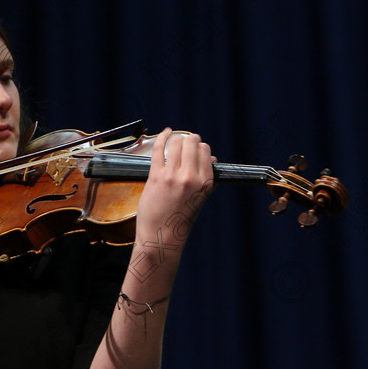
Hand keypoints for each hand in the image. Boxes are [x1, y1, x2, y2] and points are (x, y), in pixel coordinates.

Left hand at [135, 128, 214, 250]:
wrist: (161, 236)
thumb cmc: (180, 218)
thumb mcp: (200, 198)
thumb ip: (205, 177)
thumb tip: (211, 158)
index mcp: (206, 183)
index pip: (206, 152)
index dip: (199, 147)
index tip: (194, 148)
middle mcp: (192, 178)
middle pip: (193, 144)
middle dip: (189, 139)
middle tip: (185, 141)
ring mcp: (173, 177)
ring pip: (177, 143)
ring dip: (176, 138)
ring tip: (174, 139)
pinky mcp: (156, 177)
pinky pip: (159, 149)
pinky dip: (162, 137)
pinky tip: (165, 132)